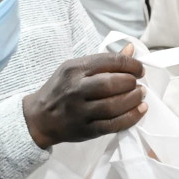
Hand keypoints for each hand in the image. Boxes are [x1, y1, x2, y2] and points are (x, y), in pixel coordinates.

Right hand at [22, 44, 146, 147]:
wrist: (38, 118)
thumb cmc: (61, 90)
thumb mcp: (76, 69)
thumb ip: (105, 61)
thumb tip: (131, 49)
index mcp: (74, 69)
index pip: (109, 61)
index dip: (131, 64)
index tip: (140, 70)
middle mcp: (76, 89)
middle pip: (111, 84)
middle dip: (131, 83)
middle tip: (138, 84)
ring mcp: (79, 112)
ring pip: (113, 106)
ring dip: (133, 100)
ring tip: (140, 96)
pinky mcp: (85, 130)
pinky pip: (112, 125)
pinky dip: (131, 118)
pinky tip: (140, 111)